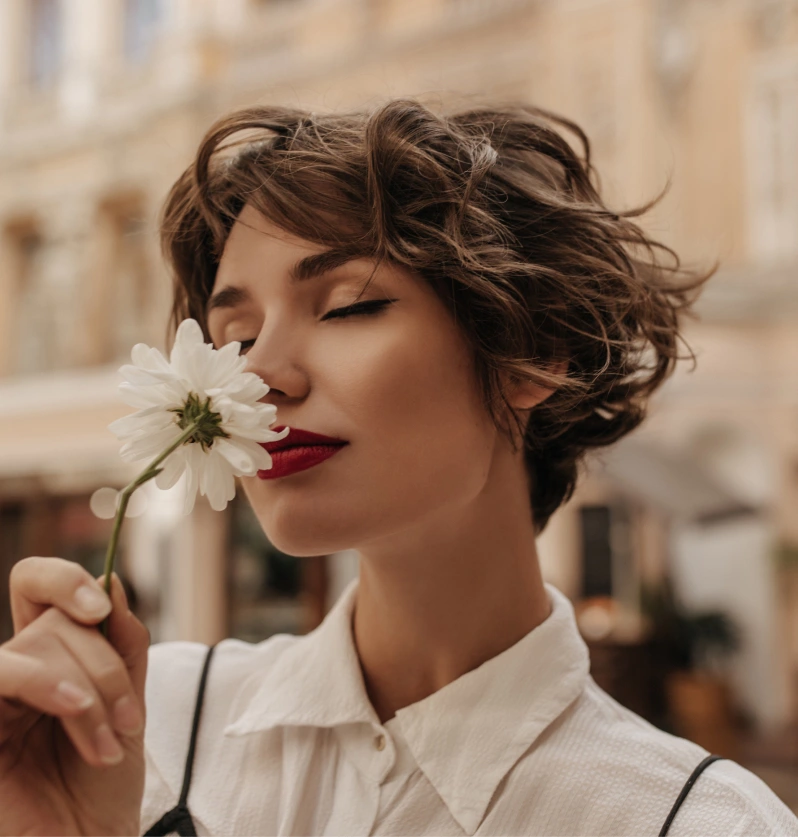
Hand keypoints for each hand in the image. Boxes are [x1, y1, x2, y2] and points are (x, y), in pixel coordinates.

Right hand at [0, 557, 149, 835]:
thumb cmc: (103, 786)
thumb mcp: (128, 703)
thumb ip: (122, 645)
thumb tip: (109, 578)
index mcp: (49, 658)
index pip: (36, 587)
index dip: (63, 580)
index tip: (103, 609)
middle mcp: (15, 672)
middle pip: (54, 622)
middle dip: (106, 668)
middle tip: (129, 724)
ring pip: (36, 648)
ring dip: (88, 689)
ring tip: (106, 744)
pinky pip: (0, 675)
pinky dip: (47, 684)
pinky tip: (76, 711)